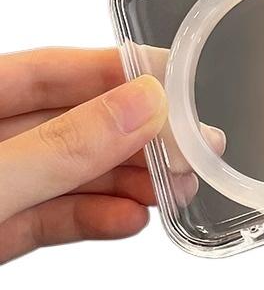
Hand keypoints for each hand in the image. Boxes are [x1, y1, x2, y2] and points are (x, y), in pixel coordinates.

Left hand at [0, 48, 167, 263]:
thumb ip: (60, 148)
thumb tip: (140, 106)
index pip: (47, 72)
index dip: (114, 71)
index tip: (173, 80)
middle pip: (69, 124)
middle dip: (134, 137)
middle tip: (189, 146)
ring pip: (68, 174)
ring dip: (126, 182)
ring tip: (173, 189)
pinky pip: (51, 218)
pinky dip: (94, 219)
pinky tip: (131, 218)